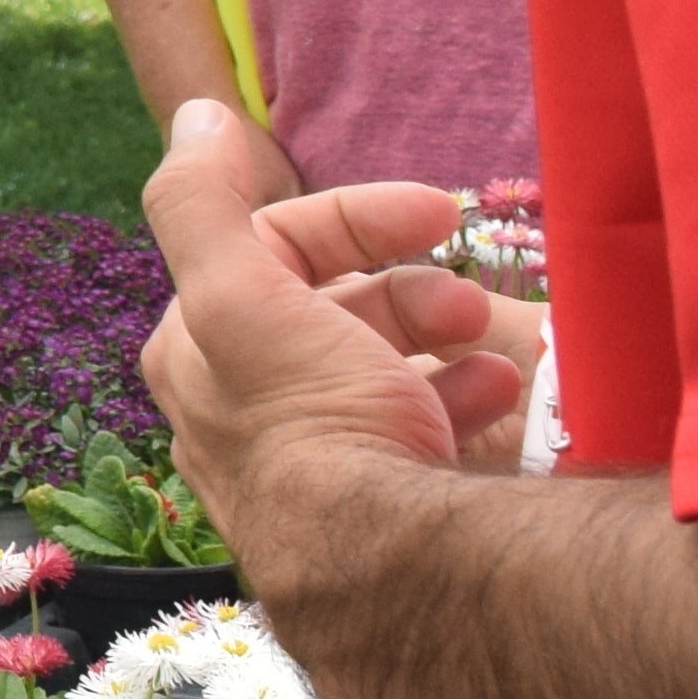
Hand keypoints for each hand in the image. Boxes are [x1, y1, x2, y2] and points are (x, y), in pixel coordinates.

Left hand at [137, 103, 524, 565]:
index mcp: (198, 359)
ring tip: (494, 355)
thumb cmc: (317, 429)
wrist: (393, 581)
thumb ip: (202, 204)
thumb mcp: (243, 297)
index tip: (439, 212)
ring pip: (384, 376)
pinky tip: (500, 404)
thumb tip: (198, 118)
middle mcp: (244, 417)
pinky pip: (422, 440)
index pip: (271, 250)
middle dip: (409, 290)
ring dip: (444, 345)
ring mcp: (314, 470)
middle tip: (469, 301)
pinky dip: (466, 406)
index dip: (355, 217)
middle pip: (332, 315)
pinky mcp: (375, 516)